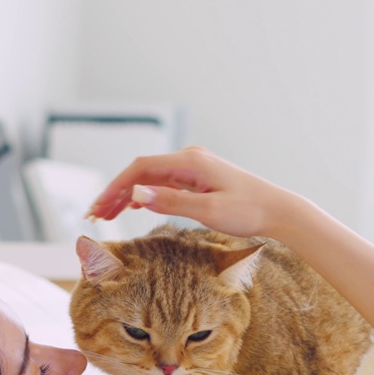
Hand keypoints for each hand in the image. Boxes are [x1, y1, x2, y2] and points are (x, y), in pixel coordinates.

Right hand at [85, 146, 312, 240]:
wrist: (278, 211)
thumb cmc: (248, 211)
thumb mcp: (207, 211)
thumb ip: (171, 202)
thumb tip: (137, 196)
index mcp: (190, 162)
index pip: (140, 169)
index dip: (116, 188)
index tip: (99, 207)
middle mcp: (189, 160)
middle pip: (141, 173)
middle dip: (116, 193)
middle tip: (95, 215)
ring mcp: (194, 169)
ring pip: (151, 179)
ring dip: (128, 195)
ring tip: (107, 215)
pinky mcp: (199, 180)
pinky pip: (164, 184)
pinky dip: (146, 195)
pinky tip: (133, 208)